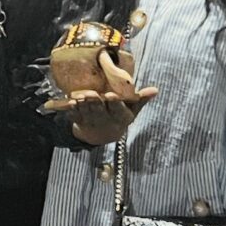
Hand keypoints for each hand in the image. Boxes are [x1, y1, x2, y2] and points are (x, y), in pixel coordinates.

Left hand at [44, 51, 159, 145]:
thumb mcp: (132, 110)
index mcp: (120, 117)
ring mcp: (91, 121)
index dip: (114, 103)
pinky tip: (70, 103)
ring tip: (80, 96)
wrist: (101, 135)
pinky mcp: (79, 120)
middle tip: (92, 94)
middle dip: (95, 102)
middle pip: (100, 110)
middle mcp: (105, 120)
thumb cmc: (118, 117)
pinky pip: (75, 115)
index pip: (118, 109)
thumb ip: (140, 99)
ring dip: (83, 104)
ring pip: (87, 112)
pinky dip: (72, 110)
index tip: (111, 95)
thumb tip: (155, 90)